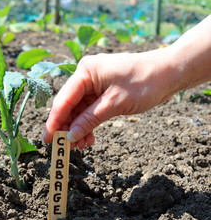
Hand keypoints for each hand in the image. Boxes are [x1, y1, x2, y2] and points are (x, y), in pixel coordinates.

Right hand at [43, 48, 182, 148]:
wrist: (171, 73)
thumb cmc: (145, 82)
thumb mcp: (114, 104)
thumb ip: (89, 120)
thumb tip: (70, 137)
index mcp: (85, 71)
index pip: (63, 100)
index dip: (54, 122)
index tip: (48, 140)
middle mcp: (86, 75)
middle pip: (69, 105)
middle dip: (68, 127)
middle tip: (66, 148)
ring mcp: (94, 83)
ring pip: (78, 110)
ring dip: (79, 128)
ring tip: (82, 146)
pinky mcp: (103, 91)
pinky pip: (89, 109)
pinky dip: (88, 124)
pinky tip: (89, 137)